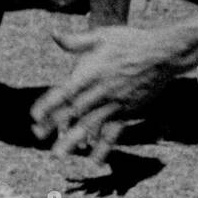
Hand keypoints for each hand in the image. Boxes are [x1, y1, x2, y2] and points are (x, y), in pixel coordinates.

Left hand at [30, 26, 183, 162]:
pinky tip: (94, 162)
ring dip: (72, 141)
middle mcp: (100, 91)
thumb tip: (54, 35)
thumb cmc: (132, 42)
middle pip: (73, 112)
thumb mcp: (103, 36)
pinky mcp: (127, 112)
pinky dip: (103, 148)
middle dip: (53, 125)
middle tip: (37, 137)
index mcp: (91, 73)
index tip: (34, 116)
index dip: (48, 105)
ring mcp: (114, 104)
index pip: (64, 92)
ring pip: (89, 126)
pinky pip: (113, 134)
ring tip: (58, 155)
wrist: (163, 55)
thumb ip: (77, 41)